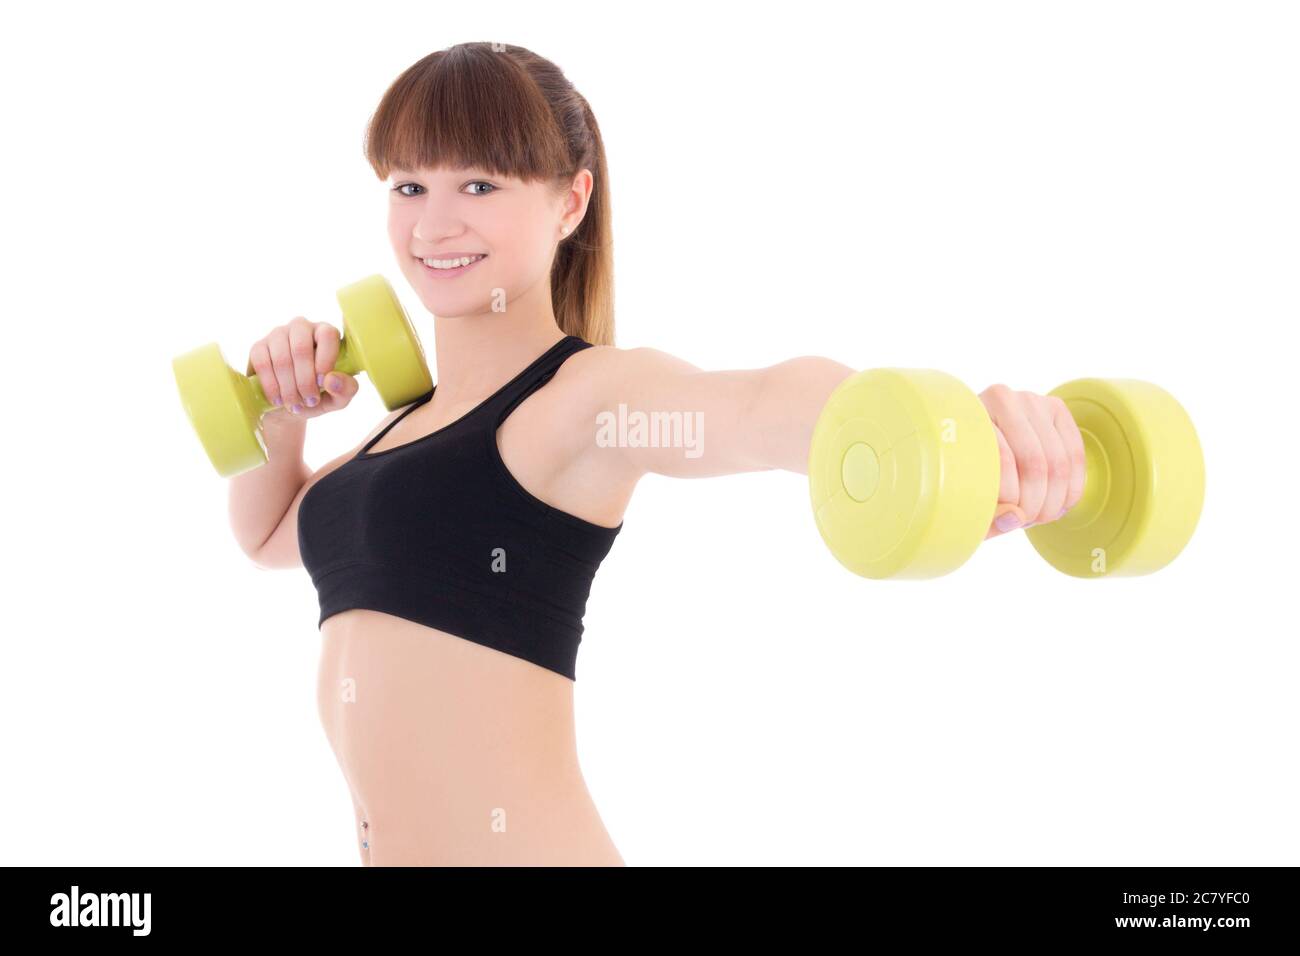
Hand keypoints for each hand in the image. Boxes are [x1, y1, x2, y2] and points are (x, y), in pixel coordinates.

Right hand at [246, 316, 358, 421]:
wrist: (288, 407)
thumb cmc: (319, 396)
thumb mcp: (338, 398)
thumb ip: (346, 389)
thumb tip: (331, 380)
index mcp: (326, 333)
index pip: (327, 335)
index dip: (325, 360)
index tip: (322, 384)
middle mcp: (302, 327)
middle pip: (301, 348)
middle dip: (305, 380)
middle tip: (309, 401)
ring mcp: (278, 335)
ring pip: (281, 358)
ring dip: (289, 387)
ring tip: (295, 405)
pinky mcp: (258, 347)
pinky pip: (262, 364)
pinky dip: (271, 386)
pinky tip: (279, 400)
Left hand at [978, 385, 1085, 539]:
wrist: (976, 437)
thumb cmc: (965, 472)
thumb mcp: (962, 494)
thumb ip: (983, 513)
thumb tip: (1015, 517)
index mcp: (969, 414)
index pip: (1001, 461)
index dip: (1011, 499)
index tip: (1008, 518)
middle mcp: (1001, 399)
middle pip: (1034, 462)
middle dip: (1036, 503)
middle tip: (1026, 521)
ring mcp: (1032, 400)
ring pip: (1057, 462)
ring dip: (1054, 500)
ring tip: (1039, 516)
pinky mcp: (1056, 408)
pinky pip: (1075, 455)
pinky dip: (1071, 487)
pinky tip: (1060, 504)